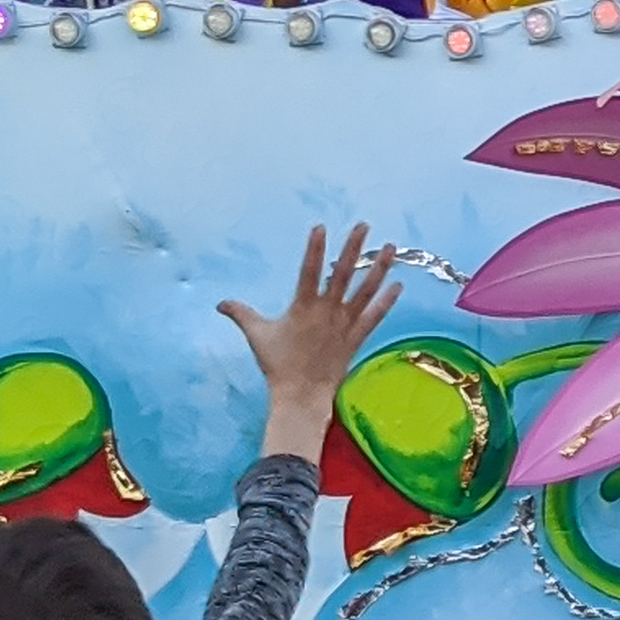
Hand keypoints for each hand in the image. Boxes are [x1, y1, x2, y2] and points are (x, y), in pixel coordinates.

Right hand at [219, 222, 402, 463]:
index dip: (314, 249)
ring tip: (389, 247)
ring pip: (365, 290)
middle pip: (343, 273)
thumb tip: (220, 303)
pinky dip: (387, 301)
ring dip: (379, 268)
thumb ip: (241, 314)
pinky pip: (375, 316)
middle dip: (353, 247)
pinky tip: (399, 285)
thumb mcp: (257, 335)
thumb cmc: (278, 364)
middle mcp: (327, 311)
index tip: (320, 227)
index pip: (309, 271)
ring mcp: (345, 323)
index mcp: (303, 307)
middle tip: (363, 225)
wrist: (301, 394)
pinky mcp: (357, 337)